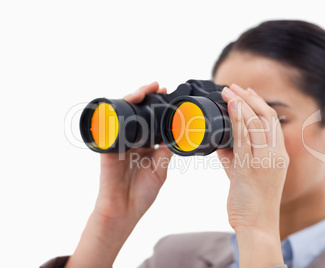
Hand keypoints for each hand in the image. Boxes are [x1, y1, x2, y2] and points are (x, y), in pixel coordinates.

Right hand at [66, 82, 172, 267]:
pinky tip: (125, 101)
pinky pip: (110, 126)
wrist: (124, 210)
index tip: (168, 94)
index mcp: (146, 145)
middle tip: (158, 87)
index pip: (152, 120)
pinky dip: (115, 112)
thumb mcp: (160, 170)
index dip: (159, 107)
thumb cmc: (142, 193)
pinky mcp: (108, 147)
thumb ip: (166, 152)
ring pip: (124, 114)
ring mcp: (119, 141)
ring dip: (133, 99)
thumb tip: (177, 134)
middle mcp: (132, 140)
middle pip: (137, 113)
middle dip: (146, 97)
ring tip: (145, 90)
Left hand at [218, 83, 288, 266]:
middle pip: (266, 117)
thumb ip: (235, 157)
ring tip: (227, 91)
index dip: (258, 103)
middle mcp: (276, 155)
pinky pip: (244, 140)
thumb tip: (221, 143)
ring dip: (240, 104)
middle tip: (233, 86)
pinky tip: (229, 108)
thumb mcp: (245, 175)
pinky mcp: (251, 169)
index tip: (244, 92)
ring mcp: (265, 161)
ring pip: (256, 124)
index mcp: (279, 155)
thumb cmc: (253, 203)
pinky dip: (237, 121)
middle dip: (249, 98)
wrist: (258, 227)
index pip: (272, 121)